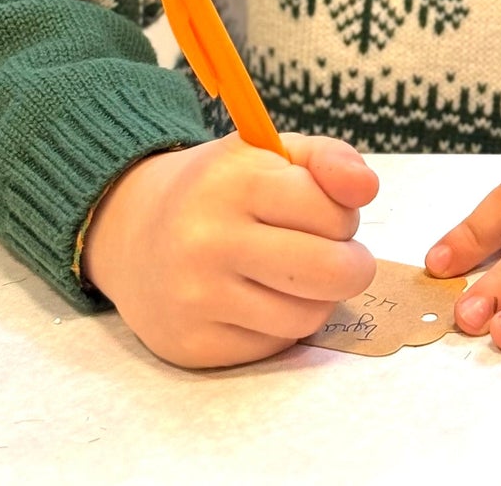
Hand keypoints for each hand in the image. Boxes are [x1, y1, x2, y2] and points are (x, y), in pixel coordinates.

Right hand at [82, 132, 378, 367]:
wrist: (134, 232)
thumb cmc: (224, 188)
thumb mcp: (275, 153)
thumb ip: (332, 159)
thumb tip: (367, 190)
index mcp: (237, 182)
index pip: (334, 213)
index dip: (343, 214)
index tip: (325, 212)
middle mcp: (209, 241)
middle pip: (331, 273)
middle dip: (351, 264)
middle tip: (334, 253)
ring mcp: (195, 298)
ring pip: (308, 316)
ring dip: (317, 297)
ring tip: (293, 273)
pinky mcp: (190, 345)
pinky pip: (274, 346)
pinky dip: (281, 325)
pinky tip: (258, 298)